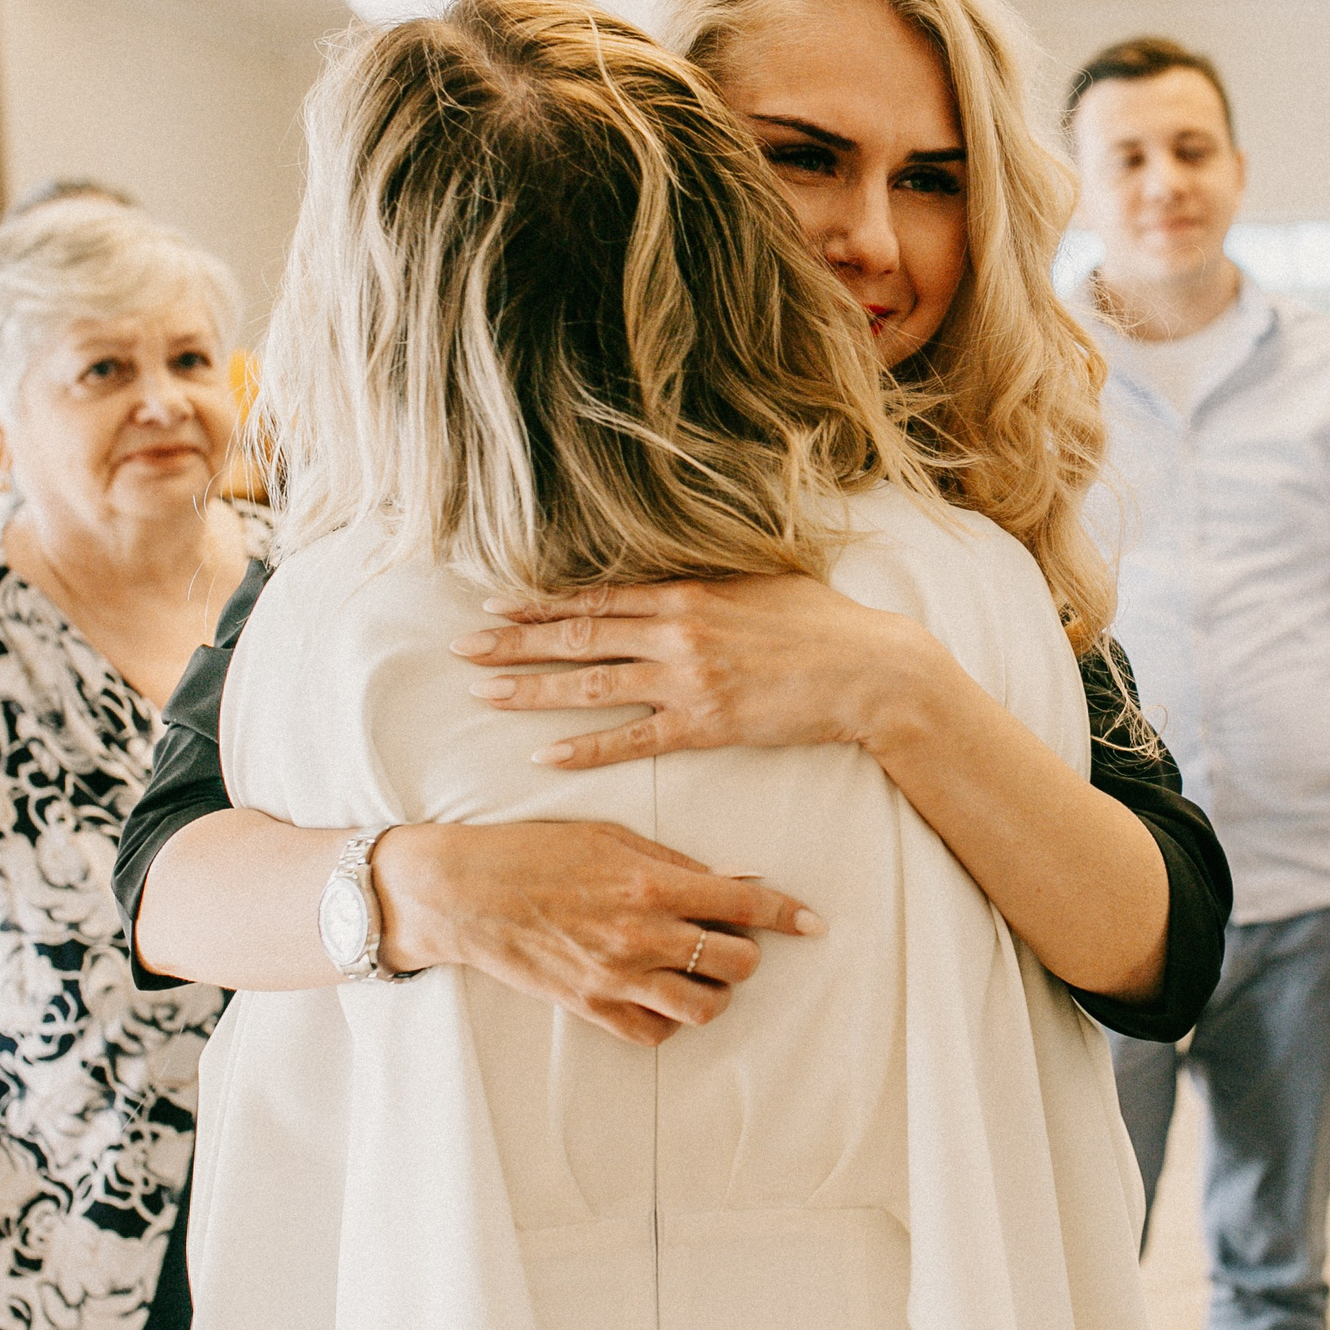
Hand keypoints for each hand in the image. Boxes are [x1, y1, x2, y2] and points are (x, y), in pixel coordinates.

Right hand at [380, 821, 822, 1046]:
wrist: (465, 893)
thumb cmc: (537, 851)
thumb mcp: (611, 837)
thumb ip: (674, 863)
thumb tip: (731, 880)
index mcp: (650, 884)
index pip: (744, 905)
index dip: (788, 914)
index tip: (812, 921)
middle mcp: (640, 935)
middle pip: (736, 964)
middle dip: (746, 952)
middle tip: (730, 939)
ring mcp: (616, 978)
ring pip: (704, 1008)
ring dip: (713, 990)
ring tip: (699, 970)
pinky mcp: (591, 1008)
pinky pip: (654, 1033)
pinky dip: (668, 1017)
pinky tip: (659, 992)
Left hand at [451, 576, 943, 769]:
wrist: (868, 670)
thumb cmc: (820, 623)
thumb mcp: (759, 582)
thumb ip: (706, 580)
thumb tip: (667, 573)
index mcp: (687, 590)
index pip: (595, 596)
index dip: (538, 602)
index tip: (493, 604)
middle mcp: (677, 630)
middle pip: (576, 636)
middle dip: (511, 642)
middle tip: (461, 649)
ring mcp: (687, 680)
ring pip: (591, 684)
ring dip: (530, 691)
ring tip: (482, 695)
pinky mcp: (705, 724)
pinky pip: (631, 740)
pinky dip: (585, 748)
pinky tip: (544, 755)